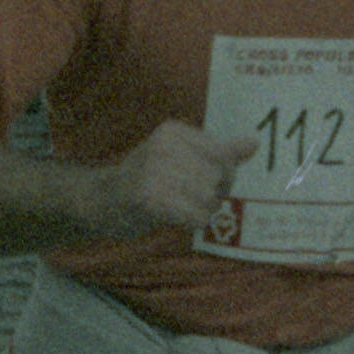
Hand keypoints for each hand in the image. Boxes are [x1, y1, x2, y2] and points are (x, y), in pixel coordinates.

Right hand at [101, 120, 250, 238]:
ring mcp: (155, 171)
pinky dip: (192, 222)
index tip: (206, 181)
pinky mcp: (149, 198)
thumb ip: (217, 151)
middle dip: (212, 195)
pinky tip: (175, 218)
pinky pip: (196, 216)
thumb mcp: (180, 156)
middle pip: (219, 177)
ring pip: (210, 198)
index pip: (222, 154)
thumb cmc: (145, 179)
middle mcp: (165, 146)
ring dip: (202, 210)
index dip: (223, 174)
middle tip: (189, 199)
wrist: (100, 200)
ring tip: (180, 208)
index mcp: (173, 131)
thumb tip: (253, 142)